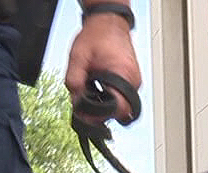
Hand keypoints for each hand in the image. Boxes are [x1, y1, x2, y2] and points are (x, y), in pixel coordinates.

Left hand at [65, 11, 140, 125]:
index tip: (85, 115)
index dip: (99, 115)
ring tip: (91, 90)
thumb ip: (74, 80)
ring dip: (104, 103)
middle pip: (119, 111)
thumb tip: (75, 101)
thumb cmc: (97, 35)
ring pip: (120, 105)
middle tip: (84, 102)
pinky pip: (121, 97)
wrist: (109, 22)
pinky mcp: (131, 81)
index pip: (117, 109)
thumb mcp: (78, 57)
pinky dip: (108, 96)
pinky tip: (98, 87)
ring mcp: (134, 82)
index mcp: (123, 75)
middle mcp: (133, 82)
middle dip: (100, 111)